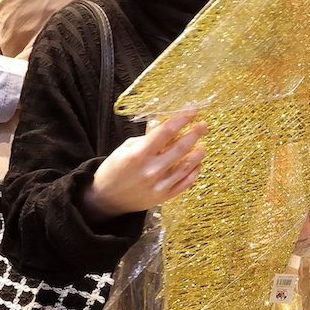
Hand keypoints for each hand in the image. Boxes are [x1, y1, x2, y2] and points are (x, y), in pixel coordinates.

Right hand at [85, 107, 208, 217]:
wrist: (106, 199)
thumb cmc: (114, 170)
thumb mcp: (126, 148)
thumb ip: (147, 138)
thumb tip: (163, 124)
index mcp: (139, 154)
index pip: (166, 132)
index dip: (182, 119)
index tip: (192, 111)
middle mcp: (151, 170)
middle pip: (181, 148)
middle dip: (195, 134)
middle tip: (203, 125)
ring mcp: (158, 185)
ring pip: (186, 166)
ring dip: (198, 154)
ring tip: (202, 145)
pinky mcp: (163, 197)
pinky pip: (185, 184)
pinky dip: (194, 172)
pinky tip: (197, 164)